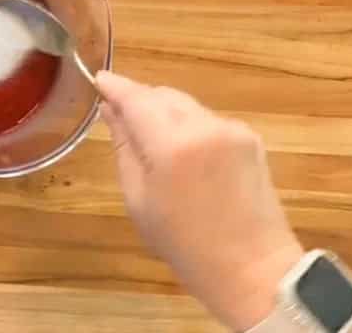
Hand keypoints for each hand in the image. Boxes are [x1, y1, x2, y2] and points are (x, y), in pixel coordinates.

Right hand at [96, 72, 302, 330]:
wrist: (253, 269)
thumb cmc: (185, 244)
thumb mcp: (139, 200)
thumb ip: (124, 147)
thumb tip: (111, 111)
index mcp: (172, 144)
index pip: (135, 97)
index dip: (114, 86)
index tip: (98, 81)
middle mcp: (205, 126)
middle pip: (162, 95)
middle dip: (140, 102)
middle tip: (121, 121)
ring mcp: (232, 130)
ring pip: (186, 106)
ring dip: (166, 115)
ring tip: (157, 148)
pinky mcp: (250, 138)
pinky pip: (208, 121)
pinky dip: (190, 128)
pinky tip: (188, 159)